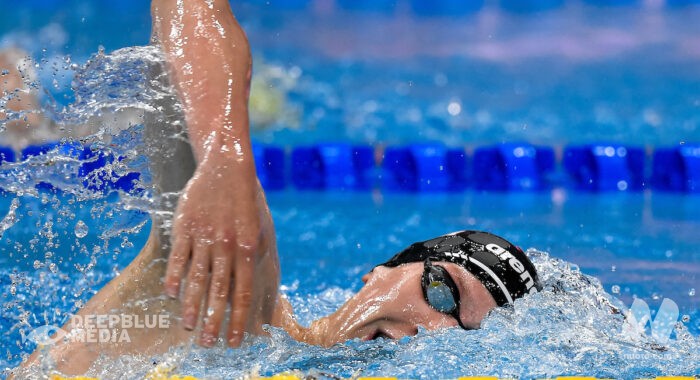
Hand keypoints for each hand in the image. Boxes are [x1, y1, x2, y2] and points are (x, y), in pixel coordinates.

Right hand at [163, 152, 279, 346]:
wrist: (227, 168)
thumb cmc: (247, 203)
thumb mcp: (261, 230)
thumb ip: (257, 260)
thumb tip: (260, 289)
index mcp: (248, 248)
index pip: (243, 292)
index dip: (238, 319)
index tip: (234, 341)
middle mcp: (227, 245)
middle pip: (218, 291)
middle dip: (214, 321)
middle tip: (208, 344)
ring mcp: (205, 236)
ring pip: (196, 277)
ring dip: (192, 305)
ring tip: (189, 327)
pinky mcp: (185, 226)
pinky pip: (179, 257)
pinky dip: (175, 277)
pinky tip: (172, 295)